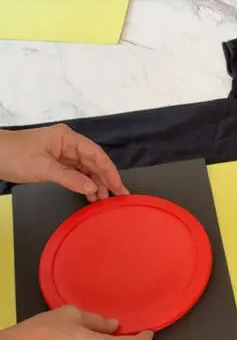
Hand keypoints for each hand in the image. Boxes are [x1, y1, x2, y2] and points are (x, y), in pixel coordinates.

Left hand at [0, 124, 127, 201]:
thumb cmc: (15, 155)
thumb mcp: (44, 168)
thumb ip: (70, 178)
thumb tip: (92, 188)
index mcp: (68, 139)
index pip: (96, 154)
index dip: (109, 171)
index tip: (118, 186)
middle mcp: (68, 145)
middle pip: (94, 162)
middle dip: (106, 180)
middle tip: (117, 197)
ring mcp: (63, 154)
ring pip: (86, 170)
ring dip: (96, 184)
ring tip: (104, 201)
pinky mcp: (57, 164)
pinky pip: (76, 174)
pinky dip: (84, 185)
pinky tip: (90, 195)